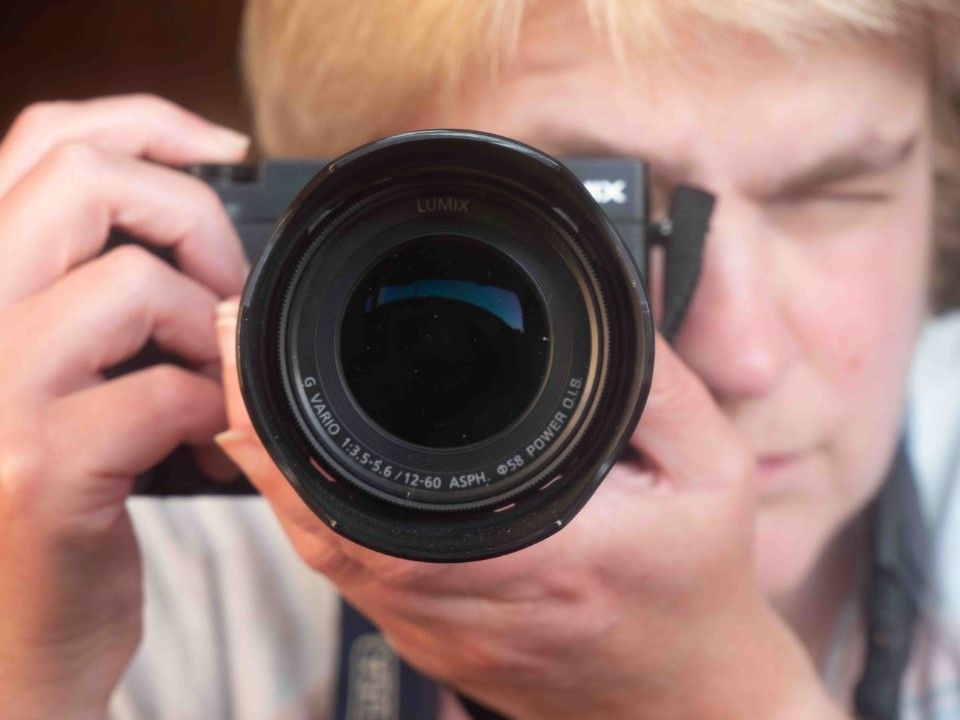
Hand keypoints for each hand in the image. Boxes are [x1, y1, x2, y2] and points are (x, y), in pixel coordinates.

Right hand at [0, 95, 248, 719]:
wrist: (7, 638)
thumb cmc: (38, 495)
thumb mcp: (45, 369)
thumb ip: (89, 291)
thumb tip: (189, 228)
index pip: (39, 141)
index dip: (142, 121)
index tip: (223, 149)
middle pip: (86, 182)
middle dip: (192, 222)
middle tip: (222, 289)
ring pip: (136, 286)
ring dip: (205, 333)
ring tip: (208, 386)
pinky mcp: (36, 468)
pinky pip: (169, 390)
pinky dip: (217, 410)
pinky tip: (209, 446)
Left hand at [215, 300, 846, 719]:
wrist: (683, 697)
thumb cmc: (696, 587)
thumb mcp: (711, 470)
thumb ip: (654, 384)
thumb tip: (598, 307)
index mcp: (531, 553)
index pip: (377, 497)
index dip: (296, 424)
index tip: (260, 347)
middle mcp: (463, 597)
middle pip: (316, 516)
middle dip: (259, 419)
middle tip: (237, 338)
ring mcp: (434, 626)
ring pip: (314, 544)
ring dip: (270, 460)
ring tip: (250, 380)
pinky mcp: (426, 635)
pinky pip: (339, 566)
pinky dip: (300, 503)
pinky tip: (292, 455)